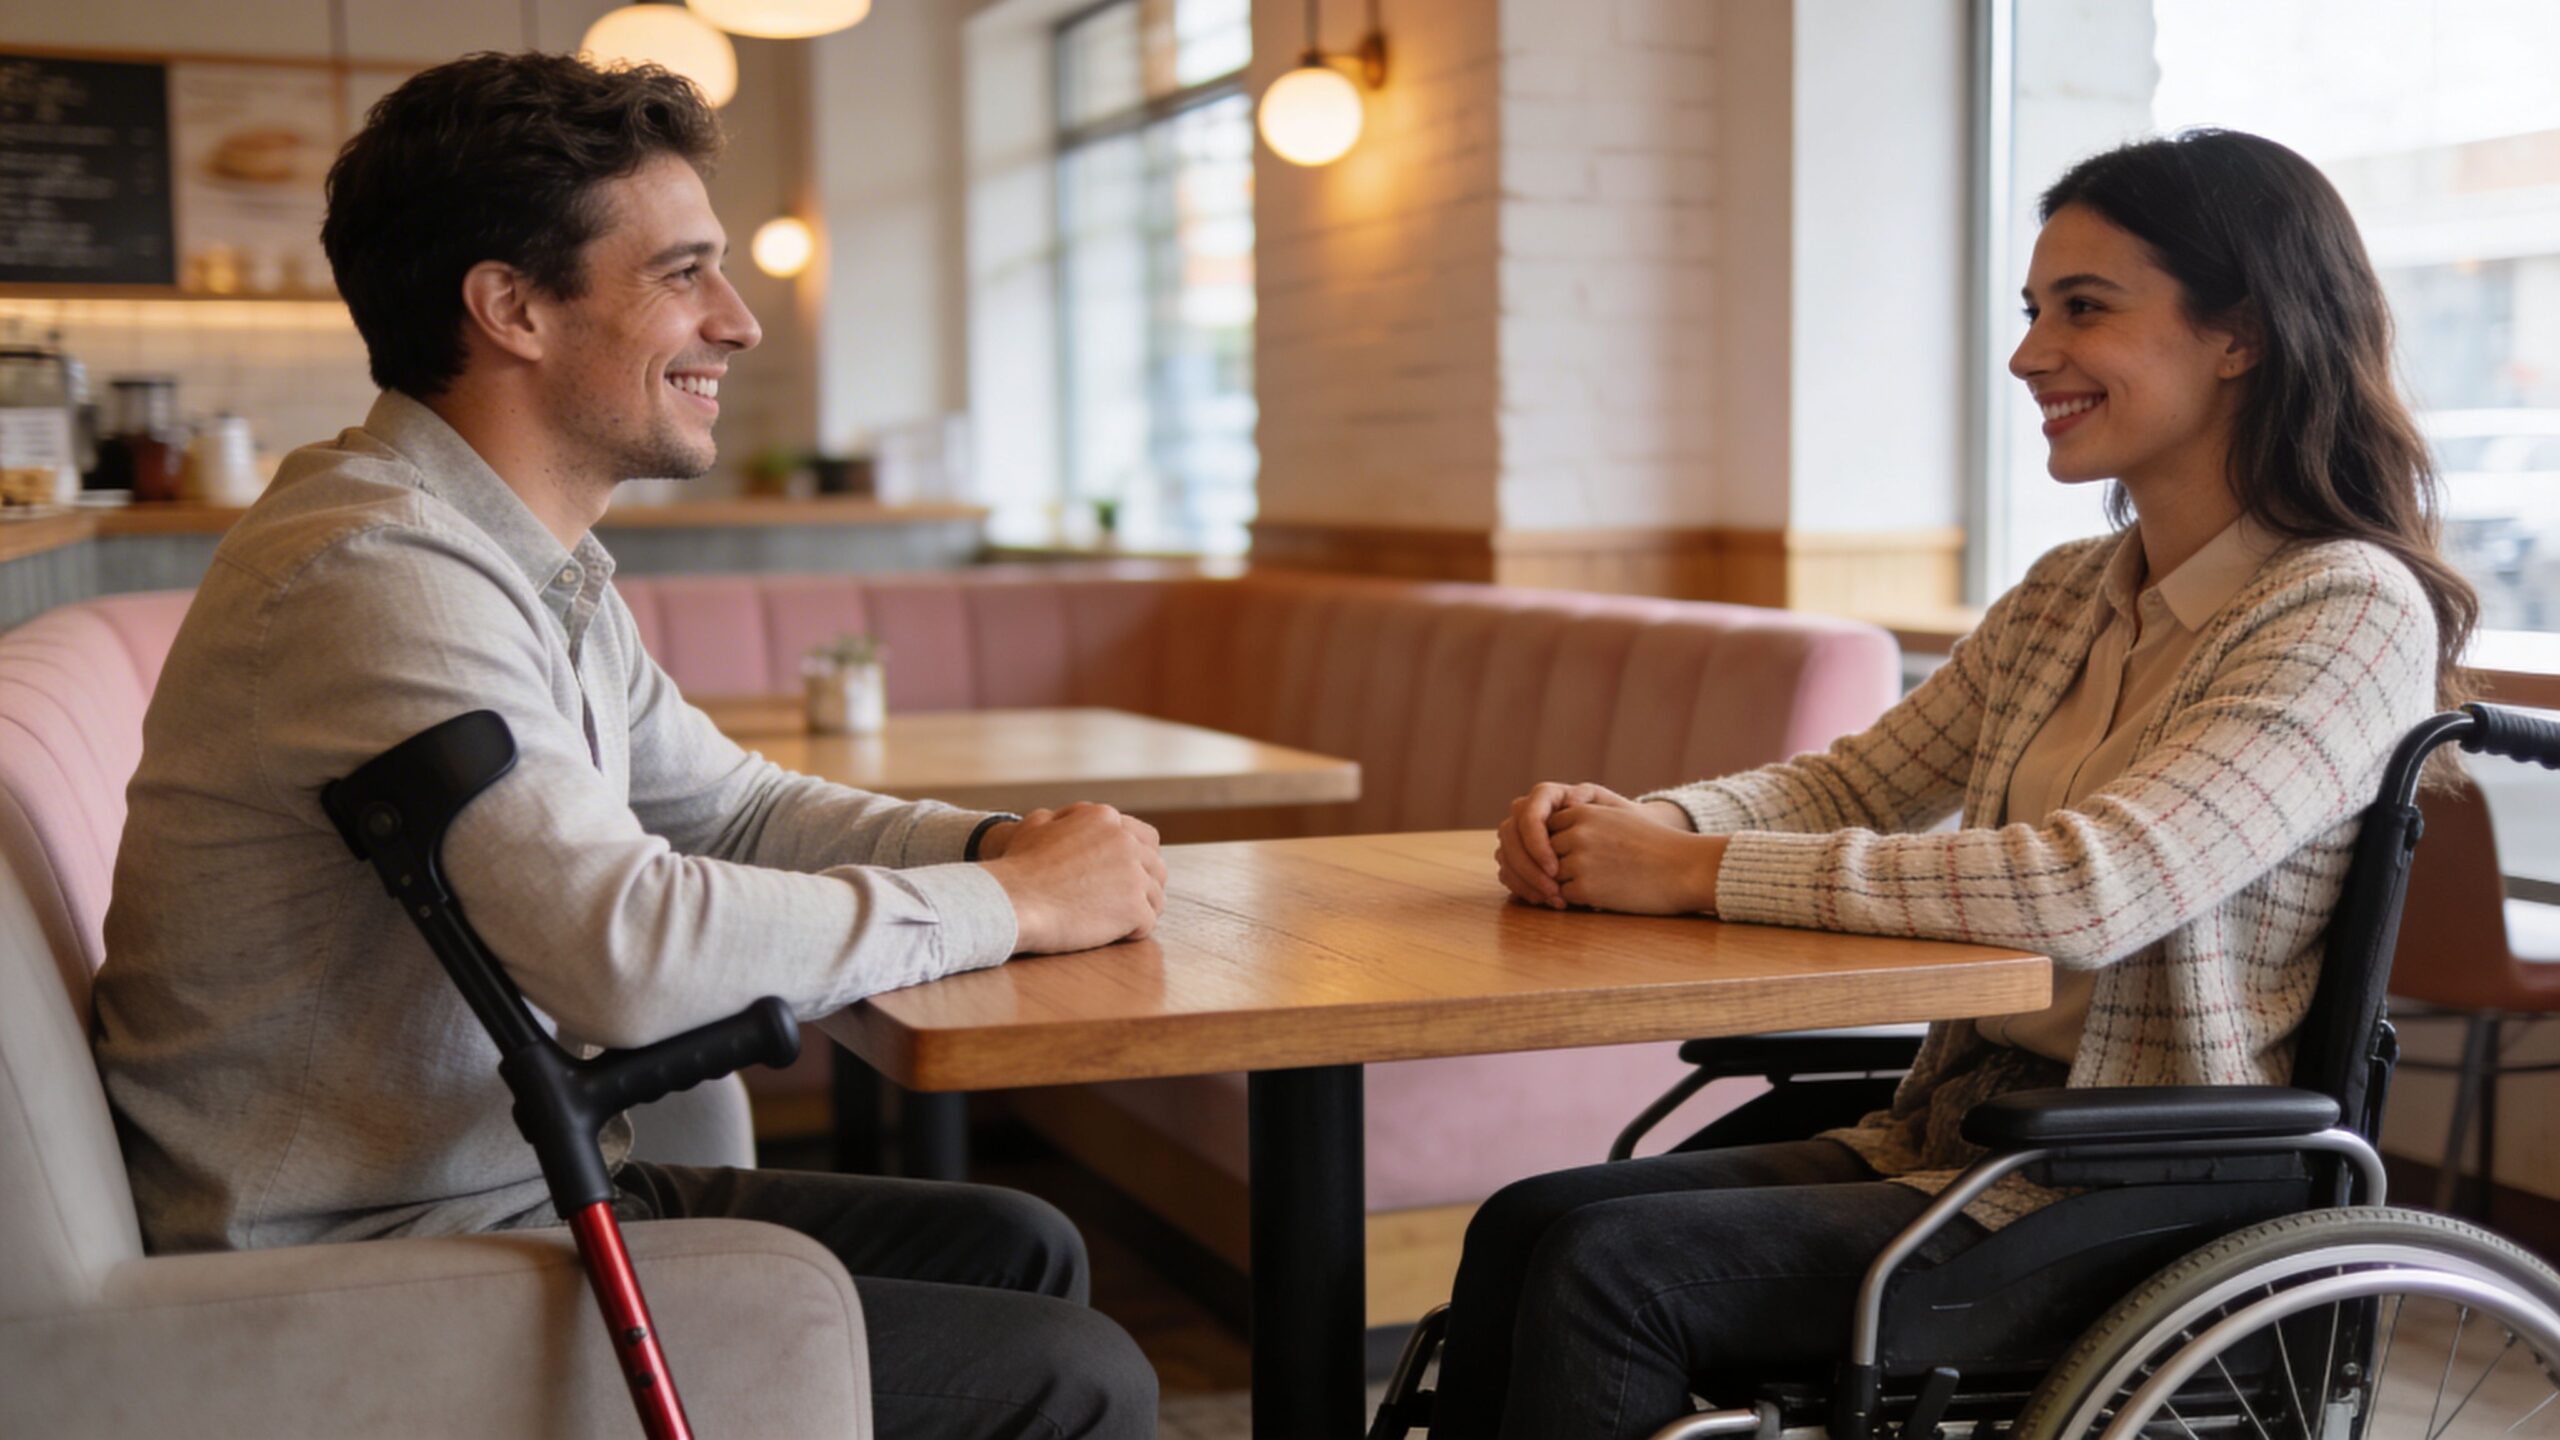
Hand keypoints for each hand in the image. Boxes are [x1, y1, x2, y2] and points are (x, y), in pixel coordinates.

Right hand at [982, 803, 1166, 952]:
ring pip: (1156, 895)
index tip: (1124, 876)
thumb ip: (1062, 819)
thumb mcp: (1035, 826)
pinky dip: (1134, 931)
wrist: (1013, 901)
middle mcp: (1125, 841)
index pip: (1145, 838)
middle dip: (1145, 884)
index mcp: (1105, 818)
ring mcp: (1133, 875)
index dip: (1138, 859)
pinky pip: (1148, 922)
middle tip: (1126, 902)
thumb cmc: (1017, 867)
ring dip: (1142, 908)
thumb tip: (1067, 819)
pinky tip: (1116, 935)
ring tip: (1121, 922)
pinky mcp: (1135, 908)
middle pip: (1156, 865)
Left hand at [1547, 805, 1724, 914]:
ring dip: (1568, 883)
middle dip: (1557, 865)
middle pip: (1545, 854)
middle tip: (1583, 873)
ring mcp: (1578, 861)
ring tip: (1597, 883)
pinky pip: (1565, 896)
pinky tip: (1602, 895)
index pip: (1547, 829)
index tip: (1576, 853)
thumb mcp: (1616, 818)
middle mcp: (1576, 834)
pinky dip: (1578, 899)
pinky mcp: (1585, 888)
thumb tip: (1552, 836)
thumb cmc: (1654, 845)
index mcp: (1582, 812)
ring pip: (1552, 877)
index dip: (1559, 844)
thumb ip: (1584, 820)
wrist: (1684, 868)